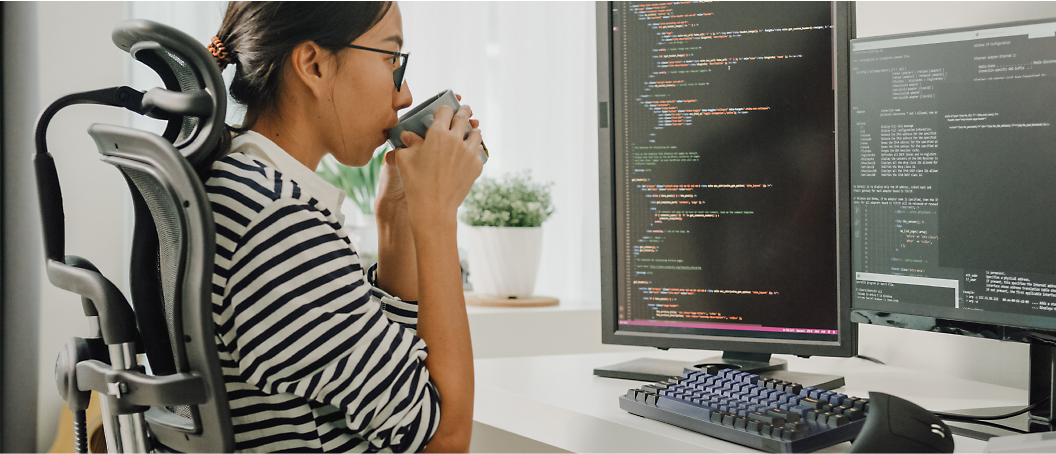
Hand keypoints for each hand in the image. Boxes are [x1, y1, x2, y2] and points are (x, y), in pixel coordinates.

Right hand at [393, 104, 483, 226]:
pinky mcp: (477, 165)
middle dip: (463, 111)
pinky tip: (468, 152)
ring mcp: (469, 152)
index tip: (445, 111)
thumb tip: (407, 135)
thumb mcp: (404, 159)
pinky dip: (474, 149)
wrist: (433, 207)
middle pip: (464, 117)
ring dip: (471, 130)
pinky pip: (478, 151)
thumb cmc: (415, 183)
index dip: (444, 110)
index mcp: (438, 133)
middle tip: (464, 110)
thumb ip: (408, 143)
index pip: (445, 110)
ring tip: (468, 131)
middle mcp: (456, 139)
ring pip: (476, 133)